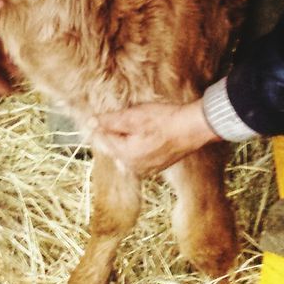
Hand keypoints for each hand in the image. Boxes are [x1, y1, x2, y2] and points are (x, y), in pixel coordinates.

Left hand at [94, 99, 218, 175]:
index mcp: (125, 156)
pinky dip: (139, 146)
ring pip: (126, 153)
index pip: (103, 139)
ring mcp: (147, 169)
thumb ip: (109, 122)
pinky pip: (140, 157)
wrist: (192, 128)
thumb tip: (90, 124)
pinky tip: (148, 134)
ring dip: (128, 140)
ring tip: (139, 125)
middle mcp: (134, 168)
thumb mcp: (133, 116)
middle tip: (129, 118)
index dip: (105, 123)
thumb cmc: (164, 120)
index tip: (115, 114)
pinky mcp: (157, 167)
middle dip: (116, 133)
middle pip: (114, 148)